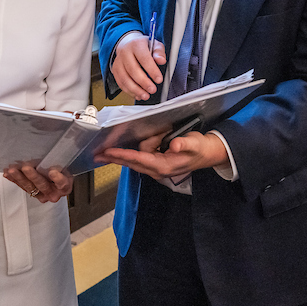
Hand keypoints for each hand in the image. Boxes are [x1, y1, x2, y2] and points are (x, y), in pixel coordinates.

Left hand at [3, 163, 72, 202]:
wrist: (57, 178)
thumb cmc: (61, 168)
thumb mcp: (64, 164)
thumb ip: (60, 159)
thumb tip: (63, 142)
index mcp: (64, 186)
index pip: (62, 184)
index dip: (58, 179)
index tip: (52, 172)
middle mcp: (53, 193)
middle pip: (43, 185)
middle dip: (33, 176)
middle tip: (26, 167)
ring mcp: (41, 195)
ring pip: (30, 187)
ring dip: (20, 178)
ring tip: (12, 170)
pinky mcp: (31, 193)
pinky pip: (21, 187)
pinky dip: (14, 180)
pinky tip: (8, 173)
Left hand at [97, 131, 227, 181]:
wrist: (209, 154)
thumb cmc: (201, 148)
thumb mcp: (195, 144)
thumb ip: (185, 144)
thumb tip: (175, 145)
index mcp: (164, 166)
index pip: (138, 159)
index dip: (122, 155)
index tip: (108, 152)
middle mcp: (157, 169)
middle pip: (131, 162)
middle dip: (116, 157)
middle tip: (97, 153)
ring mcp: (156, 168)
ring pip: (137, 158)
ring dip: (139, 147)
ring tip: (161, 136)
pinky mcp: (157, 164)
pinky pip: (141, 158)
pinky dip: (135, 153)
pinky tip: (136, 146)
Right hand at [110, 32, 166, 99]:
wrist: (127, 44)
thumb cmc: (143, 46)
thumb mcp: (154, 44)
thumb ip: (159, 52)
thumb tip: (161, 60)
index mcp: (136, 45)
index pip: (144, 58)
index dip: (152, 70)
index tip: (159, 80)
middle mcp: (125, 53)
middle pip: (133, 70)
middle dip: (144, 82)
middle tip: (153, 90)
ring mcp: (118, 62)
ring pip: (125, 79)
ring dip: (136, 90)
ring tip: (146, 95)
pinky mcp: (115, 71)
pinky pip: (121, 83)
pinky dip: (130, 91)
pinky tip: (138, 95)